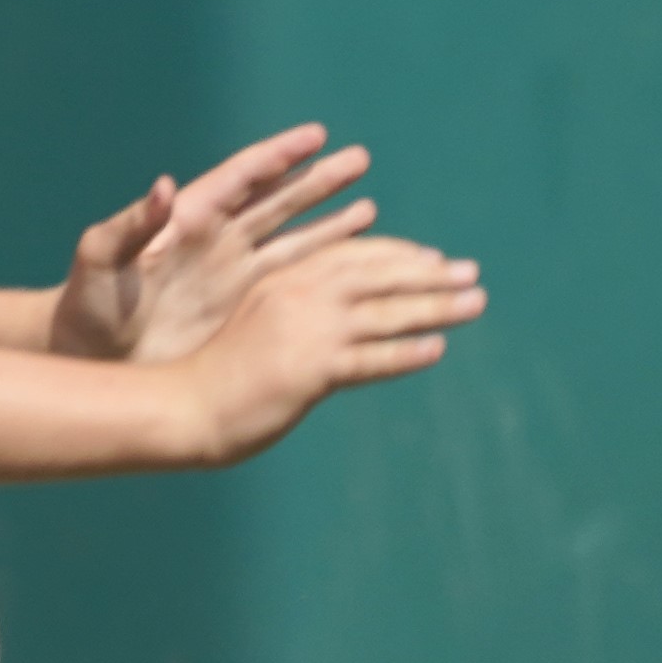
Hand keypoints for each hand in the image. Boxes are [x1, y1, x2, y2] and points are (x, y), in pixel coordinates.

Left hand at [55, 121, 380, 363]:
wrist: (89, 355)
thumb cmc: (87, 302)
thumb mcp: (100, 258)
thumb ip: (131, 224)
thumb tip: (164, 186)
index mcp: (188, 219)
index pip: (242, 178)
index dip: (278, 156)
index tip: (316, 136)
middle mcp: (217, 241)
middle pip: (278, 201)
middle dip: (318, 181)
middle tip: (360, 159)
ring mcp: (232, 275)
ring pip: (293, 241)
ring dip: (329, 225)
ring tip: (370, 209)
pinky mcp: (239, 310)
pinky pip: (289, 285)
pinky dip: (319, 274)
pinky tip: (350, 269)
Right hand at [170, 228, 487, 461]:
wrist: (185, 407)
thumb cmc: (221, 371)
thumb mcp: (263, 322)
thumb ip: (301, 310)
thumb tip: (349, 319)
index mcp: (286, 277)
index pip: (356, 255)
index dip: (400, 255)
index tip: (436, 260)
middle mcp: (299, 295)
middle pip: (379, 275)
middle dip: (431, 274)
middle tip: (472, 274)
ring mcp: (306, 331)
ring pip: (385, 313)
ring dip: (436, 307)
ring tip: (475, 304)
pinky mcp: (310, 371)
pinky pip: (370, 360)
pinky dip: (405, 353)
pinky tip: (437, 349)